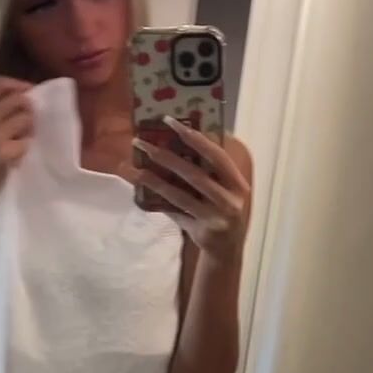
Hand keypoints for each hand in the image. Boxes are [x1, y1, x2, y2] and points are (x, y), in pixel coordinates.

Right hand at [0, 77, 33, 205]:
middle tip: (33, 122)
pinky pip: (28, 141)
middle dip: (31, 109)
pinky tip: (23, 156)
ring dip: (32, 128)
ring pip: (26, 118)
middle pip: (18, 99)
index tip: (30, 92)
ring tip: (28, 140)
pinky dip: (30, 147)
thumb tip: (23, 97)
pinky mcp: (2, 153)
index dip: (18, 85)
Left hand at [130, 119, 251, 265]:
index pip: (215, 155)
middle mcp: (230, 199)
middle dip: (165, 156)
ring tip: (135, 169)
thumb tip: (175, 142)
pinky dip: (159, 202)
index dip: (194, 137)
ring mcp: (216, 217)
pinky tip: (142, 192)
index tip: (170, 122)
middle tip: (141, 143)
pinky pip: (176, 213)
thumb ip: (209, 170)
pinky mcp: (202, 231)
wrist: (227, 250)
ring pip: (180, 195)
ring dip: (155, 180)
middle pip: (194, 174)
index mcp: (237, 182)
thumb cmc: (222, 211)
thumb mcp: (224, 189)